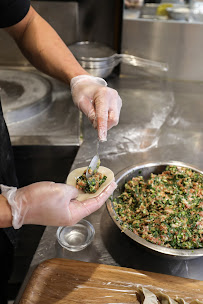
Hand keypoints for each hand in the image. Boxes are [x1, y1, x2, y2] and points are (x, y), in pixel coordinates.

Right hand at [1, 181, 116, 228]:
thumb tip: (79, 190)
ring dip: (88, 189)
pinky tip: (81, 183)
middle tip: (106, 179)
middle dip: (98, 190)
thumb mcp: (62, 191)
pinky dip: (77, 190)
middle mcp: (70, 215)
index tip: (112, 184)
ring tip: (96, 179)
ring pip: (80, 199)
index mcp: (74, 215)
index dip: (105, 192)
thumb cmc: (38, 201)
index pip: (95, 203)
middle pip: (89, 202)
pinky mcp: (56, 207)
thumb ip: (75, 190)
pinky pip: (71, 198)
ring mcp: (63, 212)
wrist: (19, 205)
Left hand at [70, 75, 121, 140]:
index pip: (103, 115)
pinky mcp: (118, 105)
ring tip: (95, 112)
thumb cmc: (82, 91)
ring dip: (104, 122)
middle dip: (104, 126)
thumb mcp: (81, 102)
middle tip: (93, 123)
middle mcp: (113, 97)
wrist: (87, 84)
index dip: (102, 128)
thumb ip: (90, 114)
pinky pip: (113, 117)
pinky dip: (106, 119)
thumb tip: (97, 125)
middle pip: (113, 119)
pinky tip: (100, 112)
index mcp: (103, 94)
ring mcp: (117, 100)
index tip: (102, 138)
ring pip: (114, 119)